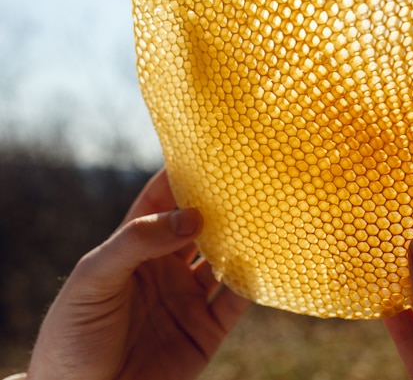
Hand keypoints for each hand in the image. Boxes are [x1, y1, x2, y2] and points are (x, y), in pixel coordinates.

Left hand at [27, 169, 249, 379]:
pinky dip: (252, 282)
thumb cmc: (72, 334)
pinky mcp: (206, 329)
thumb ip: (137, 242)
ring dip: (244, 240)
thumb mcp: (94, 278)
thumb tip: (190, 216)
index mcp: (135, 247)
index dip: (183, 174)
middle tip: (250, 178)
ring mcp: (188, 297)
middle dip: (222, 203)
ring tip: (266, 215)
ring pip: (224, 259)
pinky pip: (236, 301)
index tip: (210, 151)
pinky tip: (265, 262)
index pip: (163, 200)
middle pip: (200, 226)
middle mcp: (166, 266)